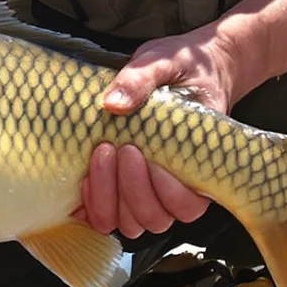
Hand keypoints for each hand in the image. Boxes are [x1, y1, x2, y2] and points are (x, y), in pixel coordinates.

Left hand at [75, 27, 238, 239]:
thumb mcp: (164, 62)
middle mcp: (179, 190)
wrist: (180, 71)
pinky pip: (108, 217)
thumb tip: (114, 103)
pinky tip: (84, 174)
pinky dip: (92, 204)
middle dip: (129, 188)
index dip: (161, 188)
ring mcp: (152, 194)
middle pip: (154, 218)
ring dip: (109, 197)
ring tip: (101, 153)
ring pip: (131, 224)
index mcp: (201, 168)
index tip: (136, 149)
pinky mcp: (125, 190)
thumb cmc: (181, 69)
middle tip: (115, 148)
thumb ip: (142, 79)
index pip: (186, 205)